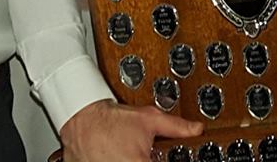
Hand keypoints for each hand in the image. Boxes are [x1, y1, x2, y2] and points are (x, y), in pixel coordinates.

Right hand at [61, 98, 201, 161]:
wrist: (80, 118)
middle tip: (141, 152)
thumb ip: (175, 126)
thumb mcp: (148, 118)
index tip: (157, 156)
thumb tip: (196, 129)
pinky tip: (115, 156)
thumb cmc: (110, 120)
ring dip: (127, 161)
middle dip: (144, 158)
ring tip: (125, 153)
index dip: (160, 160)